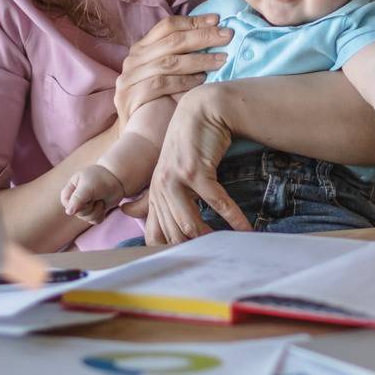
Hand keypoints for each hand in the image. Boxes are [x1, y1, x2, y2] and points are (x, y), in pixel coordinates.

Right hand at [61, 165, 125, 221]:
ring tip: (100, 198)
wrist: (115, 179)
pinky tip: (103, 204)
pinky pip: (95, 220)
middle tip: (95, 194)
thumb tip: (68, 212)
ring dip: (98, 209)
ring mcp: (84, 209)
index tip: (86, 194)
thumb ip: (77, 198)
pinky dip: (102, 213)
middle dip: (90, 205)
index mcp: (69, 192)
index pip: (67, 205)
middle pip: (79, 213)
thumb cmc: (99, 179)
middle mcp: (75, 202)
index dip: (78, 203)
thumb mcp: (87, 187)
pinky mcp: (94, 213)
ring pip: (88, 218)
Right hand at [113, 15, 231, 124]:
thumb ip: (182, 55)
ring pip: (169, 62)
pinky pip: (161, 84)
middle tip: (227, 35)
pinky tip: (204, 81)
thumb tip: (216, 34)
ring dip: (199, 59)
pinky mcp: (130, 97)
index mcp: (141, 49)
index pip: (167, 26)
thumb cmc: (163, 106)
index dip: (193, 21)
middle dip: (203, 37)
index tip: (217, 20)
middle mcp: (131, 60)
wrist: (141, 140)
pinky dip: (185, 81)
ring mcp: (128, 79)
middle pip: (171, 41)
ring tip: (223, 59)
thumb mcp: (171, 75)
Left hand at [142, 86, 250, 245]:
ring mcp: (176, 180)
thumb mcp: (167, 172)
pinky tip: (246, 229)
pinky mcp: (196, 172)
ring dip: (211, 239)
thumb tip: (127, 213)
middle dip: (195, 250)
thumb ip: (154, 197)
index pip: (155, 236)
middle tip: (215, 259)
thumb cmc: (188, 145)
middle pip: (174, 234)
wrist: (201, 111)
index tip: (190, 263)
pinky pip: (216, 203)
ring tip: (228, 248)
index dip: (171, 253)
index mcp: (154, 194)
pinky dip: (234, 218)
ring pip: (190, 224)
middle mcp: (160, 189)